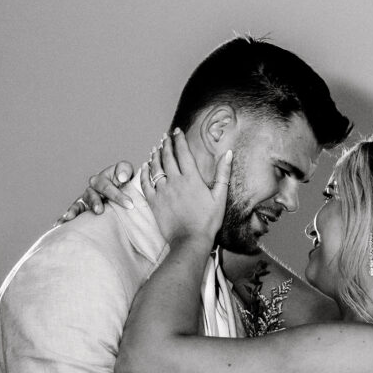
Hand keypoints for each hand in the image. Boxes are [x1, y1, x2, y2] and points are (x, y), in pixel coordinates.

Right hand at [58, 161, 134, 223]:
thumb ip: (124, 171)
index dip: (118, 194)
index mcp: (104, 178)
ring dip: (75, 210)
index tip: (130, 205)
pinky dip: (65, 218)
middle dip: (95, 202)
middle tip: (99, 211)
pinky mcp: (82, 209)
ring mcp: (86, 199)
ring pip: (79, 204)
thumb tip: (121, 178)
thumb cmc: (128, 185)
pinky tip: (58, 225)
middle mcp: (93, 188)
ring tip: (70, 217)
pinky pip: (72, 213)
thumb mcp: (128, 174)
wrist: (126, 195)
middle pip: (91, 194)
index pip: (107, 185)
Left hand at [141, 128, 231, 242]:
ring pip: (155, 168)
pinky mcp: (154, 202)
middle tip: (165, 136)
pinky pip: (145, 184)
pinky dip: (144, 173)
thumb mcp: (219, 197)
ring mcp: (162, 191)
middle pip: (167, 157)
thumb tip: (228, 154)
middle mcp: (175, 181)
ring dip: (155, 156)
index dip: (179, 140)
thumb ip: (223, 174)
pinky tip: (144, 167)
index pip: (183, 152)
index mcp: (192, 178)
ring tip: (155, 148)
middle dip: (166, 144)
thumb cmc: (207, 221)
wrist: (190, 240)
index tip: (177, 131)